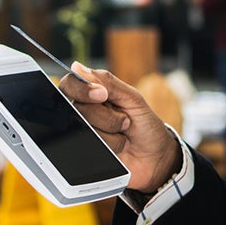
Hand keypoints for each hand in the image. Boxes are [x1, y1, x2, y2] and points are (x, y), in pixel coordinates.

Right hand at [55, 63, 179, 191]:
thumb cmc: (144, 124)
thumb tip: (77, 67)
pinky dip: (111, 146)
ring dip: (112, 133)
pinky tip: (118, 147)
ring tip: (122, 134)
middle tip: (124, 120)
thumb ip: (107, 82)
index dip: (82, 89)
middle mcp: (83, 112)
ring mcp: (83, 133)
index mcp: (92, 93)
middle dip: (107, 116)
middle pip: (77, 108)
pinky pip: (89, 146)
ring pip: (84, 129)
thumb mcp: (132, 98)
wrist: (155, 156)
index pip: (69, 84)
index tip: (103, 95)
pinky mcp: (85, 152)